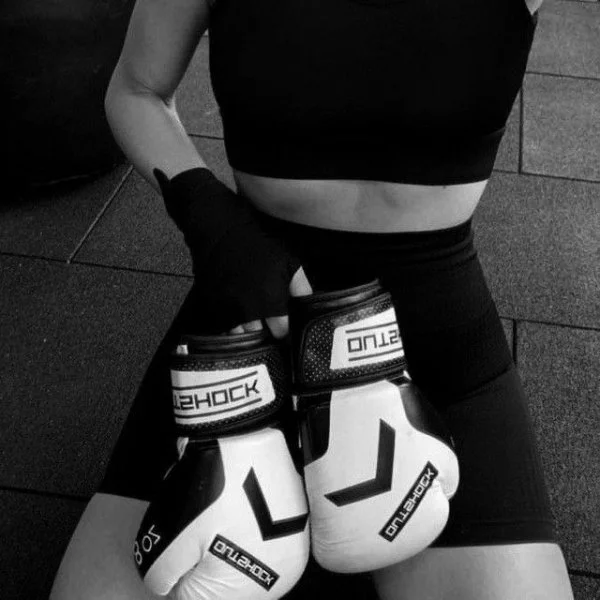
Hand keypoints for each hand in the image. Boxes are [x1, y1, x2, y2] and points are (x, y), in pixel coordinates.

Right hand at [156, 167, 306, 336]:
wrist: (219, 231)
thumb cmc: (258, 244)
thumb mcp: (290, 263)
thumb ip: (302, 289)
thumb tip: (310, 308)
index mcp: (270, 303)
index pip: (281, 332)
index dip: (287, 331)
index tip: (289, 329)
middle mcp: (248, 313)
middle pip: (260, 338)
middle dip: (267, 333)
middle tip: (272, 324)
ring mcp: (228, 311)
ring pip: (240, 336)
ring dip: (249, 332)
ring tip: (256, 322)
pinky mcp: (214, 306)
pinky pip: (225, 326)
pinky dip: (234, 325)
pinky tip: (241, 314)